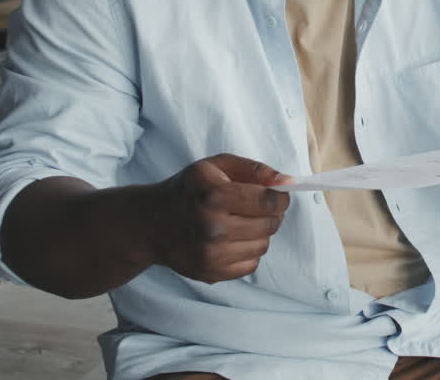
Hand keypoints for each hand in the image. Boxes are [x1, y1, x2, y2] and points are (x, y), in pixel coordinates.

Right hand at [149, 154, 291, 283]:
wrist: (151, 223)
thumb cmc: (189, 190)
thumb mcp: (216, 166)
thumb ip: (253, 169)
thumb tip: (288, 180)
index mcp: (214, 196)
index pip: (269, 201)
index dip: (279, 198)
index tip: (276, 196)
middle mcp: (212, 227)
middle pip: (269, 225)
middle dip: (270, 215)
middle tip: (256, 208)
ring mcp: (211, 254)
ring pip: (263, 246)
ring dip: (259, 234)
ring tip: (240, 223)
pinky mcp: (211, 273)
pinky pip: (251, 264)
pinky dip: (248, 252)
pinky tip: (231, 240)